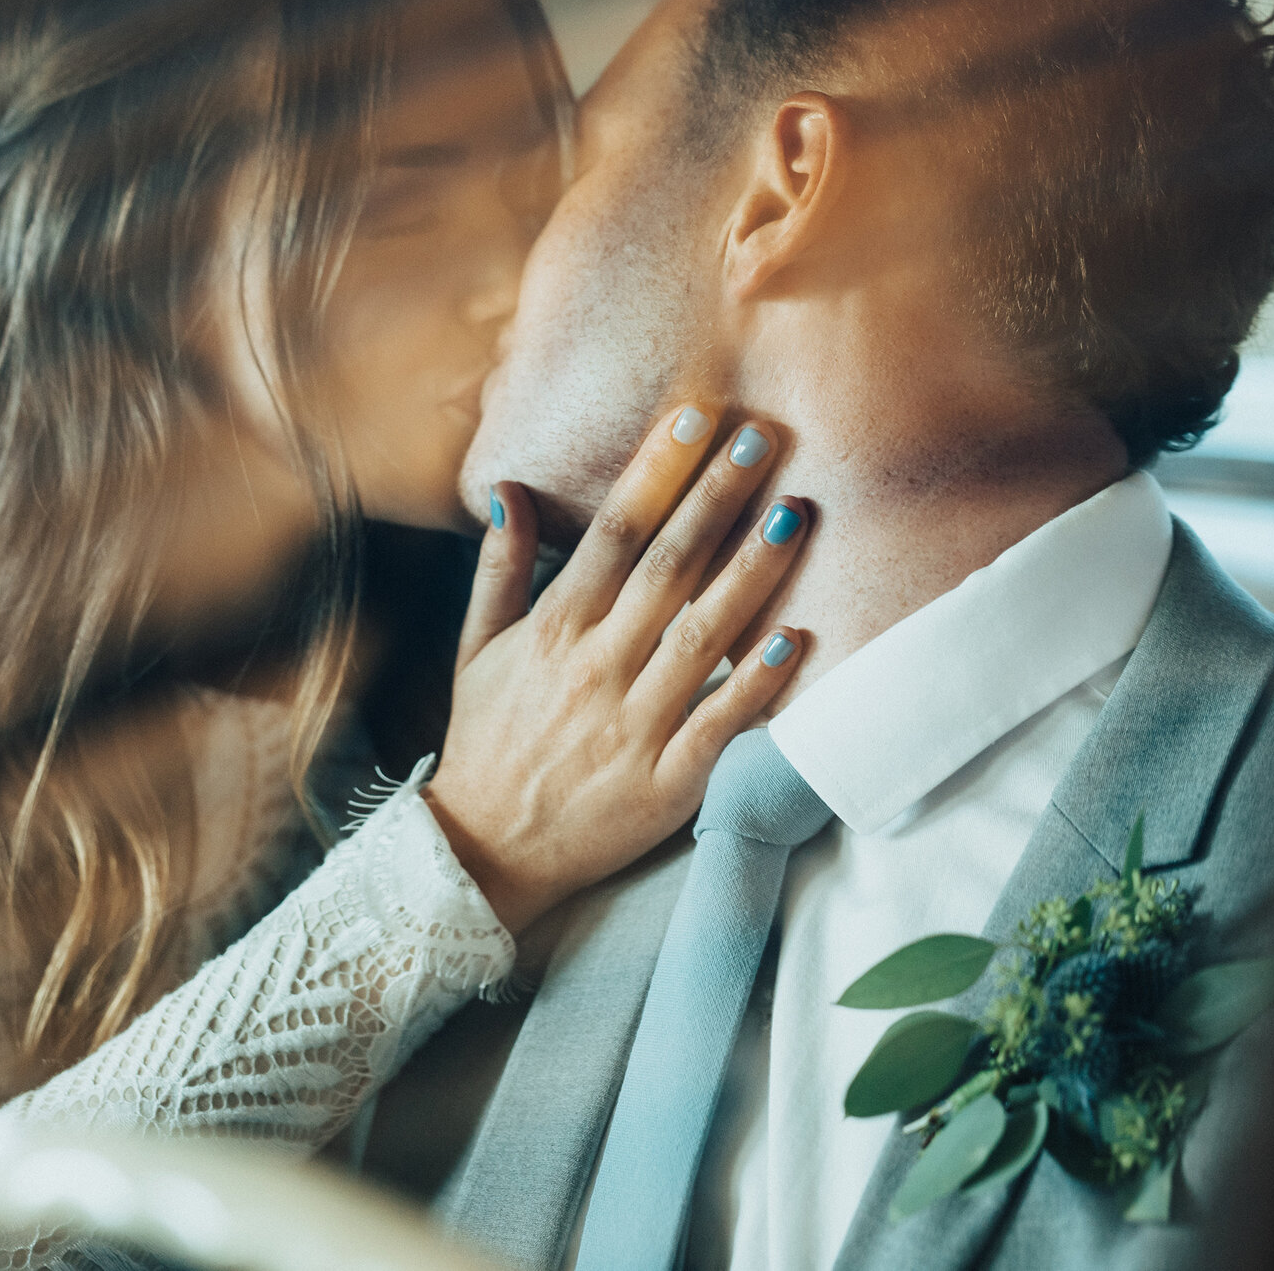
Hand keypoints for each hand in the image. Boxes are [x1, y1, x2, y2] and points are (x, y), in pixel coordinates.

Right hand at [425, 404, 812, 934]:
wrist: (484, 853)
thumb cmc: (487, 741)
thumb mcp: (476, 649)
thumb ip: (500, 569)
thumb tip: (508, 490)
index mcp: (553, 632)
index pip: (613, 534)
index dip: (656, 471)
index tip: (695, 418)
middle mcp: (596, 669)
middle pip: (666, 569)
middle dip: (715, 501)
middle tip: (761, 441)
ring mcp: (634, 726)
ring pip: (703, 636)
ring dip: (751, 575)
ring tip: (794, 515)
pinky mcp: (667, 783)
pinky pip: (719, 725)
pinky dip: (757, 684)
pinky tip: (798, 640)